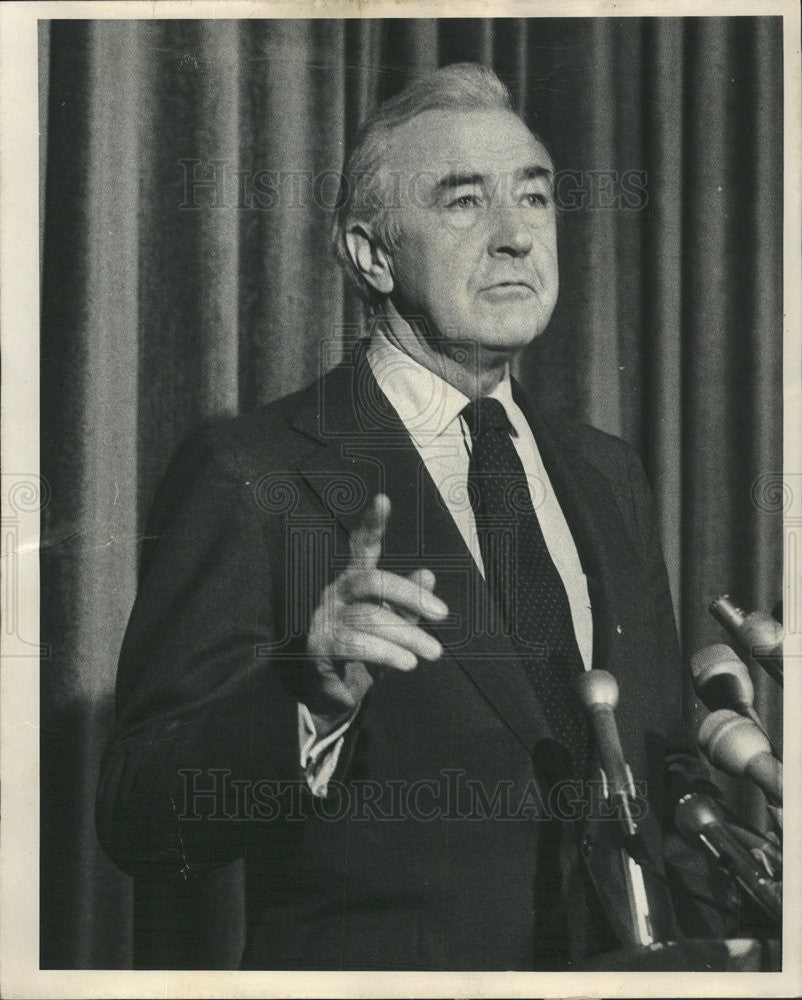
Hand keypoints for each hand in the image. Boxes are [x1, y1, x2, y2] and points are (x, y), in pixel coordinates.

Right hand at [304, 494, 447, 731]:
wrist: (332, 694)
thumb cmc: (365, 652)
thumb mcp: (394, 625)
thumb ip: (409, 603)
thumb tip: (428, 574)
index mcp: (354, 580)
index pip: (362, 546)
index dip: (372, 523)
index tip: (383, 499)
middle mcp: (335, 592)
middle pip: (372, 580)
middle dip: (410, 596)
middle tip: (443, 614)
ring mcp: (324, 618)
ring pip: (369, 616)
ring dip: (407, 635)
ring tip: (433, 652)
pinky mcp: (318, 645)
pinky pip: (354, 644)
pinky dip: (386, 652)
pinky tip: (407, 662)